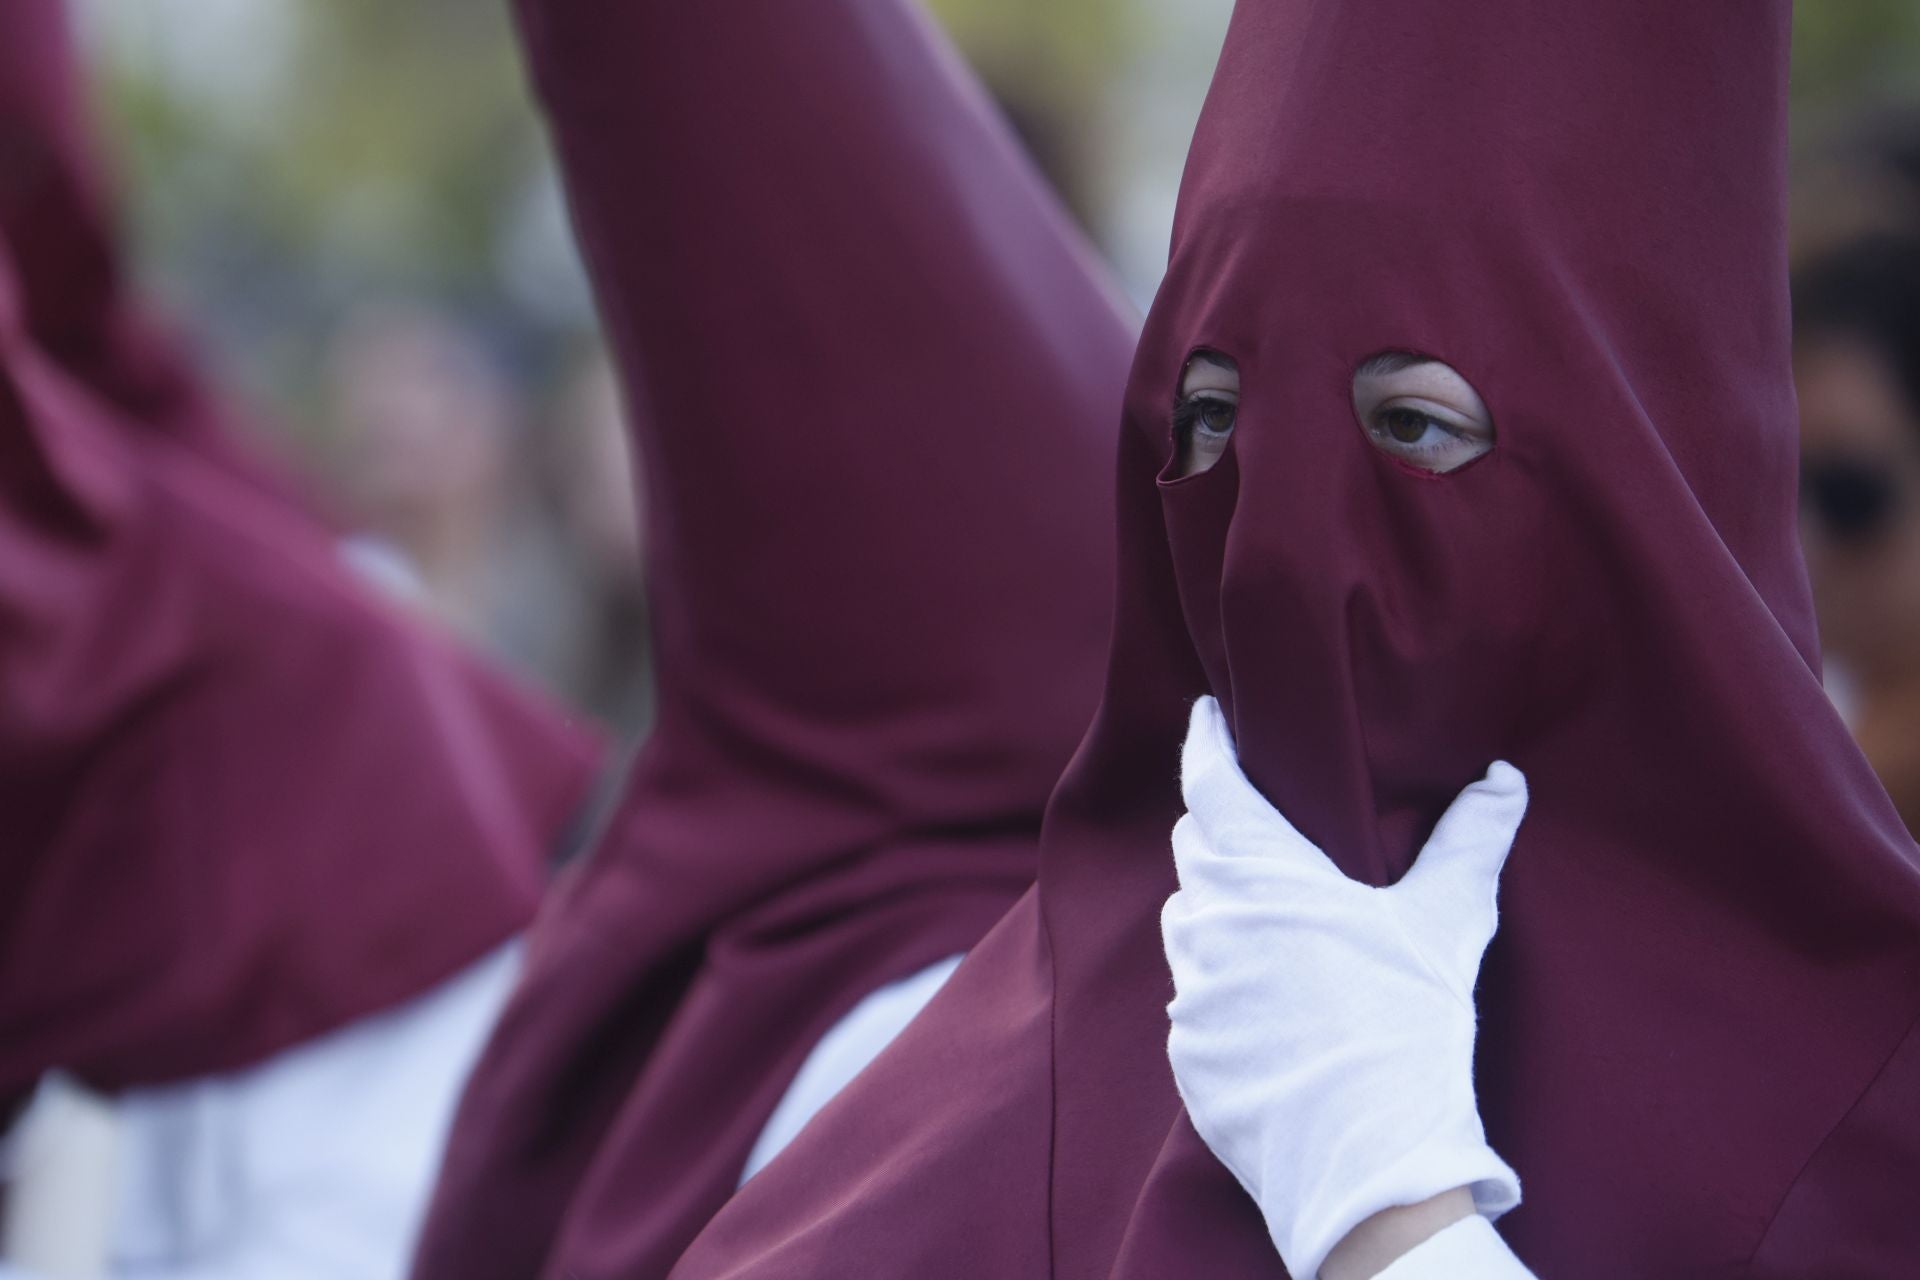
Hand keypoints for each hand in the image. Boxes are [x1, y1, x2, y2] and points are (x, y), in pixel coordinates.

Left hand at [1162, 697, 1525, 1278]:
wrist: (1366, 1163)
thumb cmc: (1404, 1028)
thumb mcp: (1446, 925)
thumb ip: (1470, 843)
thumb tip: (1502, 781)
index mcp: (1256, 875)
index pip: (1209, 783)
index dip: (1205, 742)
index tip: (1207, 718)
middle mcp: (1205, 924)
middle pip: (1198, 851)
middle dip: (1221, 828)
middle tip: (1257, 818)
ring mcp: (1189, 993)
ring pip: (1191, 924)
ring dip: (1221, 910)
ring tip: (1269, 915)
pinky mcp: (1188, 1053)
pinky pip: (1196, 996)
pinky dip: (1224, 984)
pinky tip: (1271, 1001)